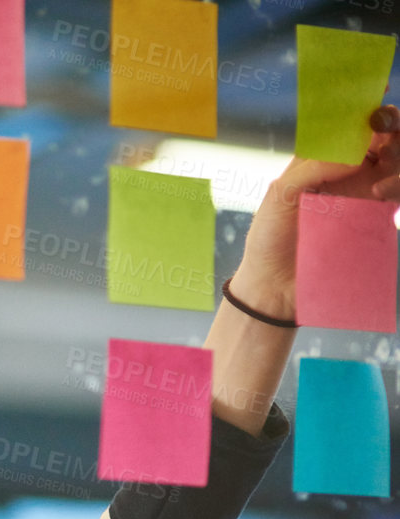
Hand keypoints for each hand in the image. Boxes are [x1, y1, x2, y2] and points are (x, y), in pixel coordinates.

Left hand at [231, 104, 399, 320]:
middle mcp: (347, 171)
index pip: (350, 125)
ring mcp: (364, 193)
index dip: (367, 109)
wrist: (275, 285)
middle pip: (384, 138)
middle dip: (392, 127)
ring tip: (385, 158)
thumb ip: (314, 167)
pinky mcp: (374, 217)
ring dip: (399, 152)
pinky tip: (380, 191)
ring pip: (397, 162)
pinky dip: (398, 185)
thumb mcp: (279, 195)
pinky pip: (397, 193)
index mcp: (321, 159)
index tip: (379, 95)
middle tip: (386, 133)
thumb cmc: (269, 238)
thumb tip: (357, 154)